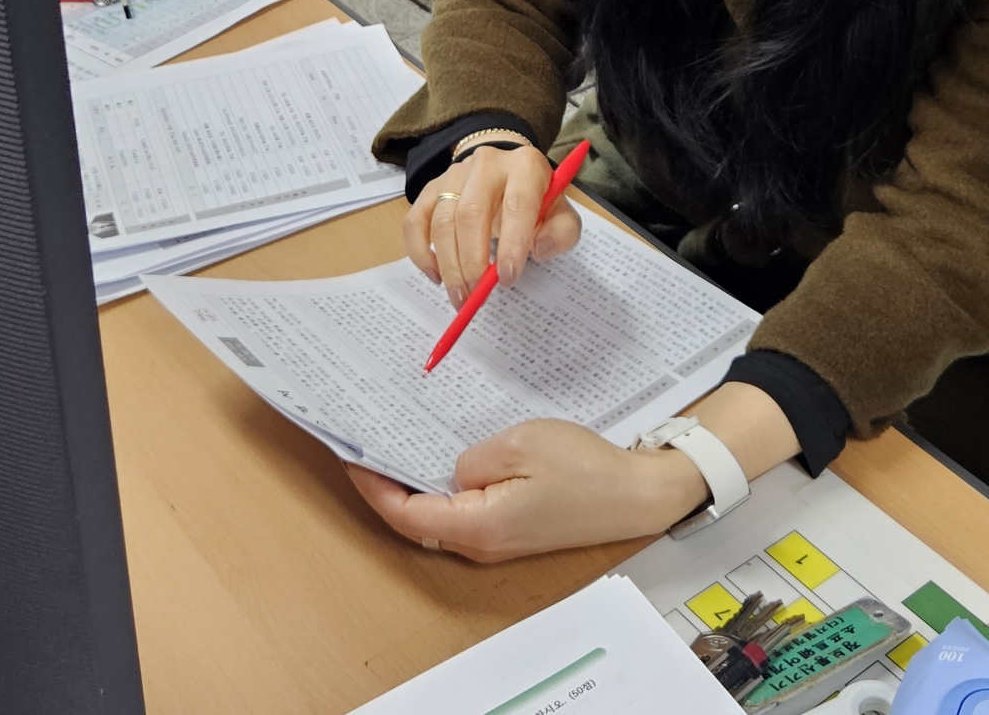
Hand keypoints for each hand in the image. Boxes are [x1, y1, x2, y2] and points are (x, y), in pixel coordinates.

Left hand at [346, 419, 704, 562]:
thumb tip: (450, 469)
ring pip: (438, 517)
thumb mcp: (518, 445)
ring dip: (414, 487)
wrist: (636, 494)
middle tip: (367, 447)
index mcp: (477, 525)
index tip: (352, 456)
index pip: (404, 513)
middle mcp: (482, 543)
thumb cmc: (585, 469)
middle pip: (415, 520)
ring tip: (396, 448)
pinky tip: (442, 460)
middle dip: (386, 486)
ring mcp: (497, 540)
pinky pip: (464, 513)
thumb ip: (471, 458)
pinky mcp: (512, 530)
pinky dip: (442, 490)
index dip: (372, 486)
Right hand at [403, 144, 581, 306]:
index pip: (517, 204)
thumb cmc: (535, 199)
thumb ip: (562, 232)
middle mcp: (486, 164)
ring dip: (448, 265)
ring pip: (442, 221)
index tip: (507, 278)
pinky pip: (415, 222)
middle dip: (472, 260)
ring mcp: (454, 175)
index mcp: (525, 166)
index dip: (512, 244)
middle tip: (477, 294)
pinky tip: (436, 276)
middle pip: (471, 213)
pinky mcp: (431, 189)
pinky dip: (421, 253)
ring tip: (460, 295)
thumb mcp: (560, 213)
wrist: (506, 172)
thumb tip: (540, 250)